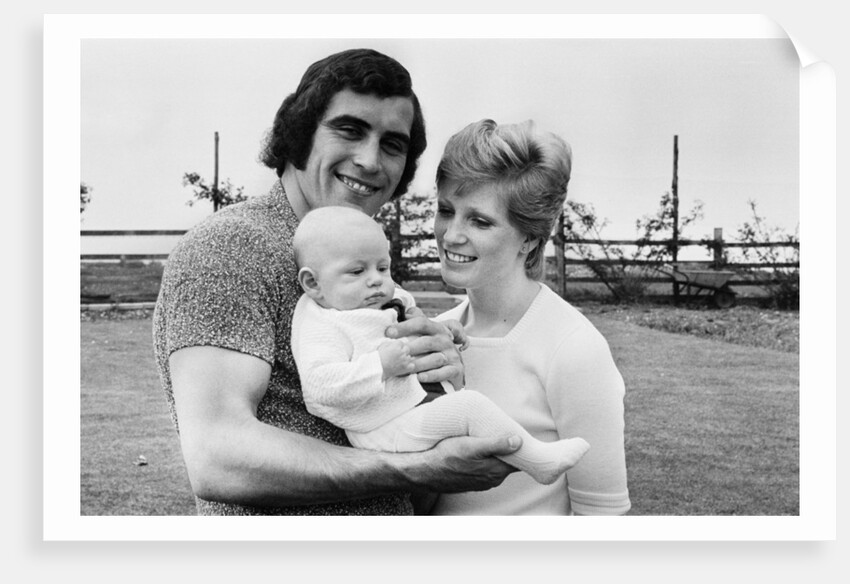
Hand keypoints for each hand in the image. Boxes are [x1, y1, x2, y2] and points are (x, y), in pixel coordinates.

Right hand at [378, 338, 415, 378]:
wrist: (377, 369)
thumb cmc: (378, 357)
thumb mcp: (382, 346)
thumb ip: (391, 343)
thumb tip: (395, 342)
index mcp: (397, 345)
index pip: (401, 343)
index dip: (398, 347)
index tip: (394, 350)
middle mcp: (402, 352)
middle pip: (407, 349)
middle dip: (402, 352)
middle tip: (396, 356)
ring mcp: (405, 360)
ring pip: (410, 357)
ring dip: (405, 359)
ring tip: (398, 362)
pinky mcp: (406, 368)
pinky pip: (412, 365)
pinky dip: (409, 366)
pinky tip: (403, 367)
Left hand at [386, 316, 464, 389]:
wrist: (452, 371)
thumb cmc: (433, 351)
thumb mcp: (426, 335)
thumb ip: (417, 322)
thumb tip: (406, 310)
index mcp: (437, 329)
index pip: (421, 323)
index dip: (405, 326)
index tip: (388, 332)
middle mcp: (446, 340)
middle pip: (428, 341)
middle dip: (411, 347)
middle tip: (397, 353)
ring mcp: (452, 355)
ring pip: (435, 358)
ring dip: (419, 363)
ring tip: (406, 367)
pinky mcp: (457, 370)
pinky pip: (444, 373)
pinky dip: (431, 375)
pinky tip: (419, 378)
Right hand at [407, 434, 522, 493]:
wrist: (424, 472)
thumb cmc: (446, 457)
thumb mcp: (471, 446)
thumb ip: (496, 445)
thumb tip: (518, 441)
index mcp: (496, 471)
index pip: (520, 461)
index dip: (522, 448)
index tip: (520, 434)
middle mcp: (492, 480)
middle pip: (509, 462)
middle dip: (509, 448)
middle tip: (503, 430)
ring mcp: (482, 482)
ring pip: (497, 465)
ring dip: (496, 453)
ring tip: (489, 437)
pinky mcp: (473, 481)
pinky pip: (486, 469)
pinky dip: (485, 459)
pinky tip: (478, 450)